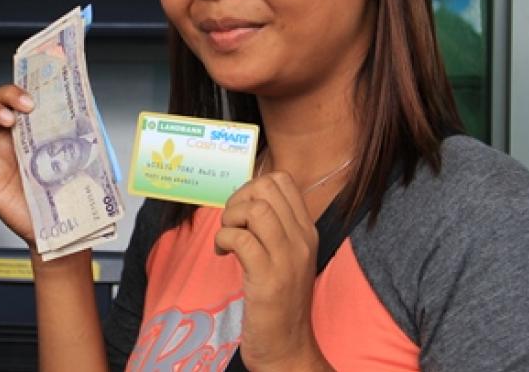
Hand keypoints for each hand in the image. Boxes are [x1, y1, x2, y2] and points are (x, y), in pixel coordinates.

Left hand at [214, 172, 332, 371]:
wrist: (288, 347)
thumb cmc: (279, 301)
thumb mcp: (284, 257)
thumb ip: (272, 229)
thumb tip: (244, 201)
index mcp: (306, 231)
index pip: (283, 182)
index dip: (251, 188)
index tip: (241, 212)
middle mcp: (302, 240)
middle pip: (267, 188)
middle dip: (238, 199)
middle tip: (231, 225)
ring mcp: (287, 259)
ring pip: (255, 210)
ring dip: (230, 219)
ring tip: (226, 240)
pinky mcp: (268, 279)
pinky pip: (240, 239)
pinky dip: (223, 240)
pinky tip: (222, 255)